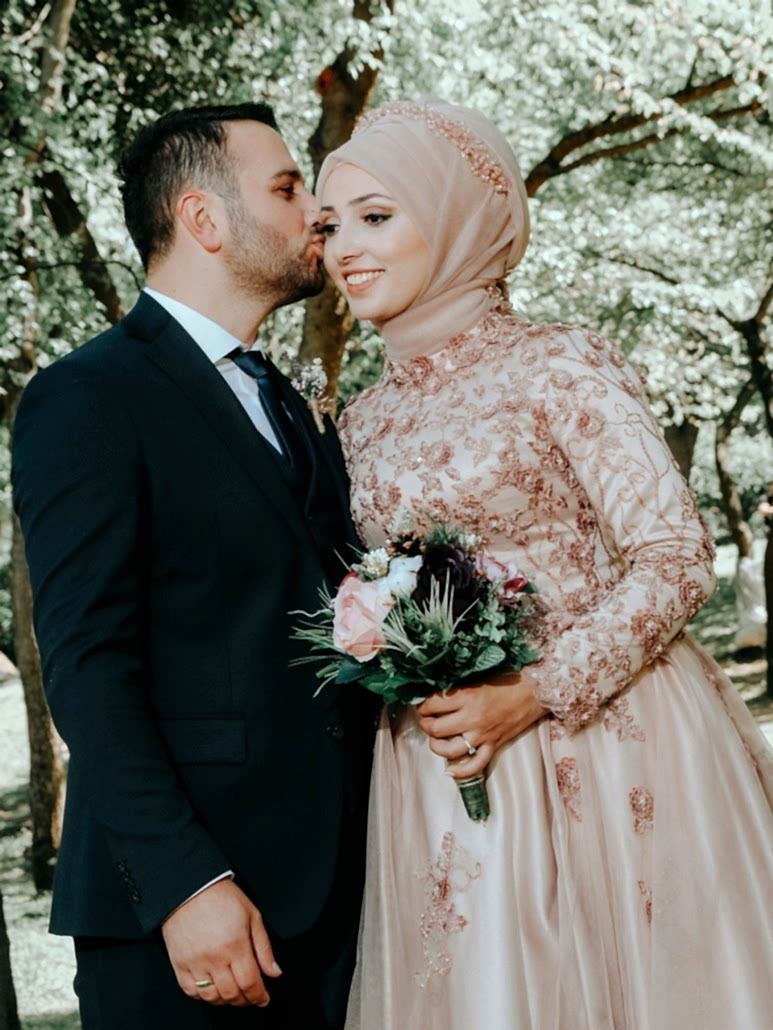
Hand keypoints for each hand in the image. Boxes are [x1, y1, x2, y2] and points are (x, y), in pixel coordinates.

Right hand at [161, 878, 281, 1007]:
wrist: (192, 887)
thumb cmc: (223, 898)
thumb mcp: (252, 916)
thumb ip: (264, 948)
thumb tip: (274, 972)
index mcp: (235, 944)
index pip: (250, 983)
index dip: (259, 996)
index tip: (264, 999)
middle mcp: (214, 957)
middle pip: (232, 994)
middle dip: (245, 1000)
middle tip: (250, 996)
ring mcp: (194, 962)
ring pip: (211, 997)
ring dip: (225, 1000)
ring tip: (233, 993)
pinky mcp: (179, 963)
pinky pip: (191, 991)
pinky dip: (202, 996)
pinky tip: (212, 988)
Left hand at [416, 671, 546, 779]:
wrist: (536, 692)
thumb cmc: (508, 680)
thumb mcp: (478, 678)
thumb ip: (458, 689)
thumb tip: (436, 695)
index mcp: (467, 696)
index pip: (432, 704)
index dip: (422, 705)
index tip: (422, 704)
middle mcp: (472, 718)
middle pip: (436, 728)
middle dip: (425, 724)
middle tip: (426, 719)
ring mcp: (483, 735)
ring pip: (449, 750)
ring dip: (436, 746)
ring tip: (434, 739)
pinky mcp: (493, 746)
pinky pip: (474, 766)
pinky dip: (459, 771)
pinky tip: (449, 770)